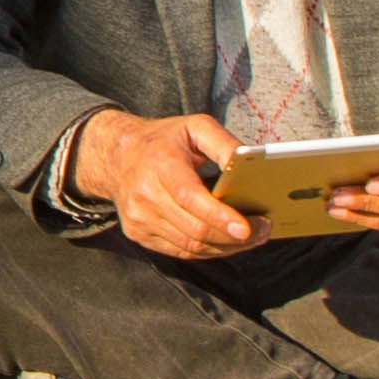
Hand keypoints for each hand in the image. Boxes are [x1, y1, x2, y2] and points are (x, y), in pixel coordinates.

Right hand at [68, 110, 261, 259]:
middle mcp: (144, 195)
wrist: (115, 156)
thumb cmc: (162, 141)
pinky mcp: (138, 233)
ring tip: (251, 238)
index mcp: (159, 165)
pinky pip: (180, 251)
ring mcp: (139, 218)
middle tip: (263, 230)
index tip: (247, 228)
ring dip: (225, 247)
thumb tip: (251, 165)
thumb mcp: (195, 127)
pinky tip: (224, 241)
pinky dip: (208, 250)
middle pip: (195, 229)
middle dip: (234, 237)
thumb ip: (224, 143)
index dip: (220, 216)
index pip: (190, 198)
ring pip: (191, 246)